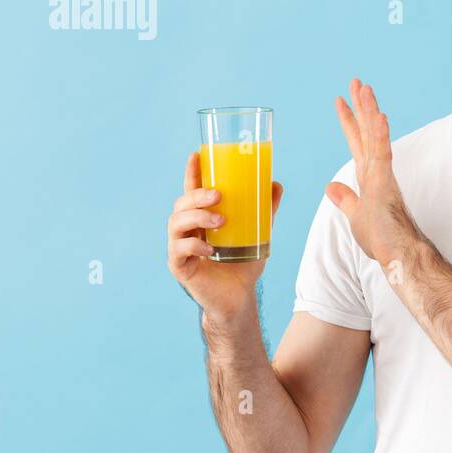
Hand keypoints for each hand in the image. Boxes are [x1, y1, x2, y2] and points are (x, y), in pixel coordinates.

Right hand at [167, 151, 283, 324]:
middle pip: (181, 204)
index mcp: (201, 219)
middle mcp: (187, 230)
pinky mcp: (180, 267)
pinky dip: (194, 247)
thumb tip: (276, 183)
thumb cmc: (243, 263)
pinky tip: (210, 249)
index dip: (192, 173)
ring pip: (175, 224)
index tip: (196, 155)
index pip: (192, 191)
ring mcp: (180, 248)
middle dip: (197, 195)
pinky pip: (178, 251)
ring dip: (197, 218)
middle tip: (218, 195)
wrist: (238, 297)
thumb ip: (266, 210)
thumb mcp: (258, 233)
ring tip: (220, 221)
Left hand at [325, 78, 417, 267]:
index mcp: (369, 177)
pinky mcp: (385, 186)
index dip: (349, 121)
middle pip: (366, 132)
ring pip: (374, 137)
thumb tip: (330, 186)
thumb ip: (346, 199)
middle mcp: (376, 172)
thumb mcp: (357, 216)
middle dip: (360, 106)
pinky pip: (382, 156)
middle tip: (355, 82)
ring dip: (369, 111)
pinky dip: (380, 136)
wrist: (401, 256)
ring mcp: (382, 177)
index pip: (357, 142)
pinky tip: (378, 116)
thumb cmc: (384, 240)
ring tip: (364, 88)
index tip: (341, 101)